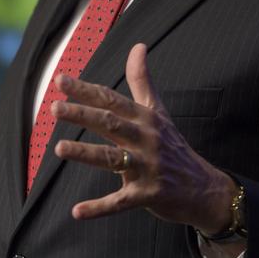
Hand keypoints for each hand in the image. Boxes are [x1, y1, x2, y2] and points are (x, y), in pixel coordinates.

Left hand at [51, 44, 240, 256]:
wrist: (204, 187)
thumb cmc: (173, 146)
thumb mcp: (159, 111)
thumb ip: (143, 80)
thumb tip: (138, 46)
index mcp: (144, 118)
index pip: (110, 100)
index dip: (85, 90)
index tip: (59, 80)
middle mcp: (145, 139)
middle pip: (110, 124)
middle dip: (82, 115)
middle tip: (55, 109)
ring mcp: (147, 168)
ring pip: (112, 159)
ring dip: (86, 154)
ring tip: (58, 149)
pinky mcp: (147, 195)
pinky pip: (120, 202)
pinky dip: (99, 208)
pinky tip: (77, 212)